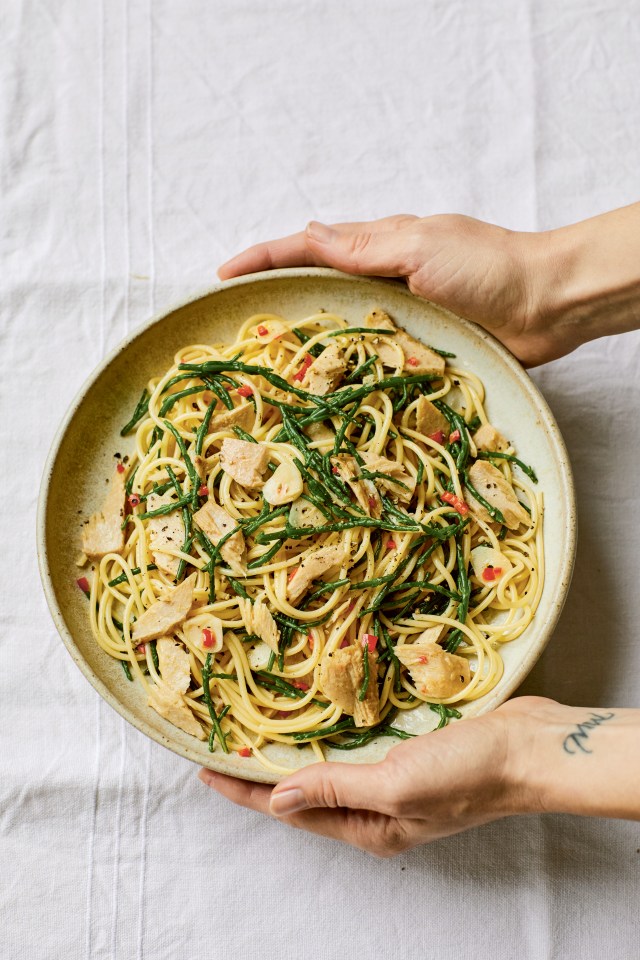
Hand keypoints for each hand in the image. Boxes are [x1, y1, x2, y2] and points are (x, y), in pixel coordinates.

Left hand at [198, 696, 550, 855]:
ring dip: (294, 751)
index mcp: (369, 827)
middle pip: (304, 792)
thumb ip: (336, 790)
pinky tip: (318, 715)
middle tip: (223, 745)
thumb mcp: (396, 785)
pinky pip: (355, 747)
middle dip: (263, 772)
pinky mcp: (409, 752)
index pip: (290, 809)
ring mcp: (394, 780)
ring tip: (257, 730)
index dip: (245, 789)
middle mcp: (376, 808)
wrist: (529, 748)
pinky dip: (330, 734)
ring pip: (328, 768)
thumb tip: (279, 797)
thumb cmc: (467, 772)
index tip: (205, 769)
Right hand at [218, 215, 562, 365]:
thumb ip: (363, 247)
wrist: (544, 304)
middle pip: (316, 288)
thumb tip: (309, 233)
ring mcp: (398, 314)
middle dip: (274, 301)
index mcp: (379, 246)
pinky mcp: (416, 346)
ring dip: (307, 341)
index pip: (307, 247)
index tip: (222, 276)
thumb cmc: (486, 266)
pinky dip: (347, 368)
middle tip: (234, 327)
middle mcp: (382, 279)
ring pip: (340, 326)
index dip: (263, 259)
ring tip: (267, 365)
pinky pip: (372, 358)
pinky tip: (326, 388)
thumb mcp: (419, 245)